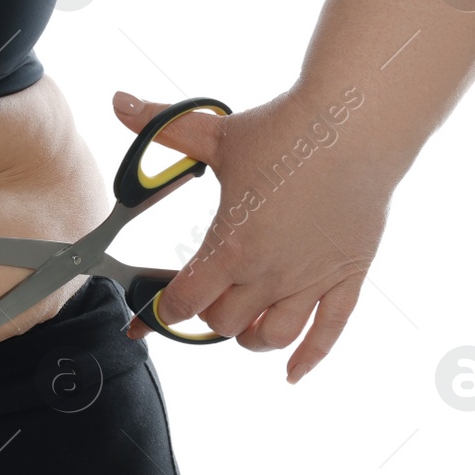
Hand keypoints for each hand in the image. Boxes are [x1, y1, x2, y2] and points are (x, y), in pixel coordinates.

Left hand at [111, 88, 395, 383]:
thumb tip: (118, 100)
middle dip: (208, 316)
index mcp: (229, 246)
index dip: (161, 311)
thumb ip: (162, 127)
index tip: (147, 314)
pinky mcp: (345, 277)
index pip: (183, 302)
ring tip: (243, 327)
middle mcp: (267, 273)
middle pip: (223, 323)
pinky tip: (291, 374)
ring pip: (270, 338)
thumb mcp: (215, 133)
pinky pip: (328, 333)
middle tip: (205, 299)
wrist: (356, 126)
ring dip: (250, 339)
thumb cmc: (285, 129)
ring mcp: (308, 280)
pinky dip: (308, 358)